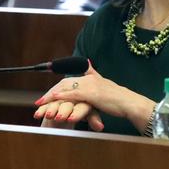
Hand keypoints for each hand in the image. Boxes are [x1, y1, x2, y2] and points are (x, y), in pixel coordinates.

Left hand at [34, 62, 154, 132]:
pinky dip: (61, 96)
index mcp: (92, 77)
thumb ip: (95, 77)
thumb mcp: (106, 87)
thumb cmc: (120, 100)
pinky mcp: (91, 92)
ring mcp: (90, 84)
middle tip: (39, 102)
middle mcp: (89, 78)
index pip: (69, 82)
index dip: (57, 89)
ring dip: (51, 96)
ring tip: (40, 104)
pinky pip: (73, 93)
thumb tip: (88, 64)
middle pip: (64, 84)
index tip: (46, 97)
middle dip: (50, 93)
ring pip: (65, 88)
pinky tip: (52, 100)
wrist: (130, 102)